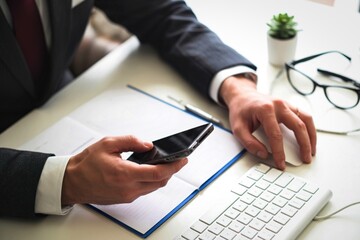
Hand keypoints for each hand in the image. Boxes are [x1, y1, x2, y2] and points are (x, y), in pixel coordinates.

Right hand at [61, 135, 187, 204]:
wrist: (72, 182)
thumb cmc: (86, 164)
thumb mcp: (108, 144)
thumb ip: (131, 141)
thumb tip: (148, 145)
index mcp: (124, 174)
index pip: (158, 173)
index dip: (174, 166)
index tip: (183, 159)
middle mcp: (128, 188)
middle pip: (160, 182)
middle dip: (172, 171)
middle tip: (178, 160)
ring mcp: (127, 196)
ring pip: (153, 187)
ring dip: (162, 176)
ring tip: (166, 164)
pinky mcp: (125, 199)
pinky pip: (144, 190)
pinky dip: (152, 181)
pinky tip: (151, 171)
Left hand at [220, 75, 316, 169]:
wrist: (242, 95)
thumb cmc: (240, 110)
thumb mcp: (237, 128)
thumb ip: (249, 143)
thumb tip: (263, 154)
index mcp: (265, 110)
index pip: (276, 135)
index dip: (280, 152)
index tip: (281, 163)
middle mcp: (278, 105)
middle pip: (297, 126)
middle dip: (303, 145)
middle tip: (305, 159)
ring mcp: (286, 104)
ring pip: (306, 119)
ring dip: (311, 136)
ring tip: (311, 151)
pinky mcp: (289, 106)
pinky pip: (304, 116)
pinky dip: (310, 128)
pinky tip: (309, 139)